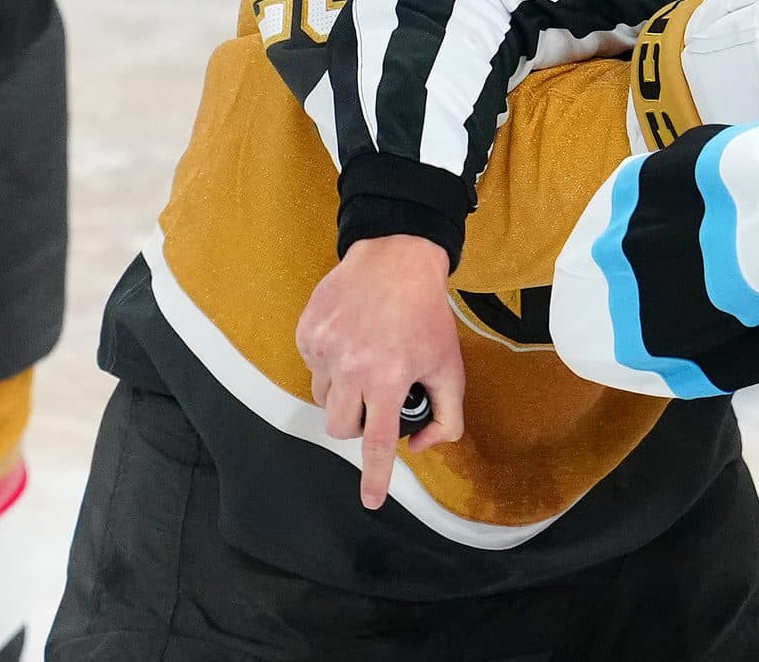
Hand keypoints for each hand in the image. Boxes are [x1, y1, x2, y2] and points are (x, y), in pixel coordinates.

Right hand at [295, 235, 463, 508]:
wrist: (396, 258)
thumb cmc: (426, 314)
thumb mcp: (450, 364)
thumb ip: (447, 413)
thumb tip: (419, 444)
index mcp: (387, 378)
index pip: (377, 442)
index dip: (374, 476)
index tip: (371, 500)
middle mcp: (350, 367)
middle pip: (342, 427)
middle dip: (359, 423)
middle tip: (378, 396)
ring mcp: (324, 349)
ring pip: (325, 399)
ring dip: (345, 394)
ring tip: (367, 360)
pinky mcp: (307, 333)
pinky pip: (314, 367)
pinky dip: (332, 364)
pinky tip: (353, 338)